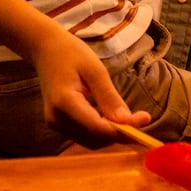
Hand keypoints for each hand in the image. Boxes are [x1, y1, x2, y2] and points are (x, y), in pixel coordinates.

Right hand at [29, 32, 148, 144]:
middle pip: (95, 139)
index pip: (97, 128)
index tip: (145, 119)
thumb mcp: (95, 70)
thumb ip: (109, 97)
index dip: (123, 129)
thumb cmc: (70, 53)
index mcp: (64, 102)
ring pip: (90, 141)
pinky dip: (101, 131)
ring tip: (129, 118)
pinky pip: (84, 135)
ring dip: (111, 134)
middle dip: (120, 133)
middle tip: (141, 118)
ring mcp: (55, 123)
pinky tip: (112, 118)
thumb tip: (127, 121)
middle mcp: (57, 118)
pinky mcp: (57, 124)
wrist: (44, 49)